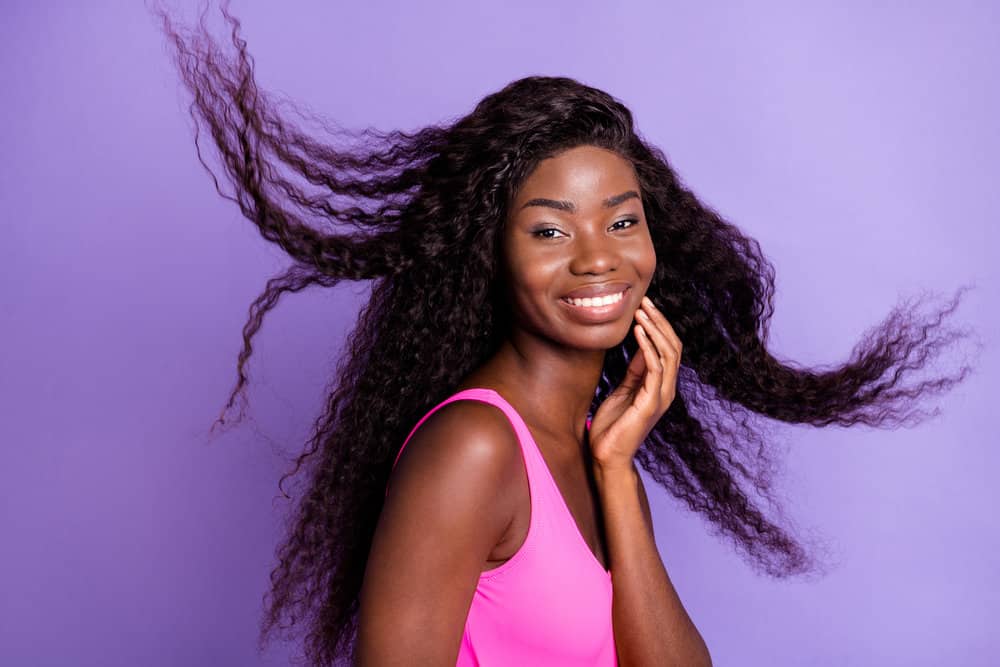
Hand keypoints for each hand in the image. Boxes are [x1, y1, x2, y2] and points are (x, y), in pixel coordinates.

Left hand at [589, 295, 681, 471]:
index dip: (659, 325)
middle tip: (645, 301)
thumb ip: (634, 370)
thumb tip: (641, 344)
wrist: (607, 457)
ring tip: (641, 311)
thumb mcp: (623, 390)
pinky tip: (638, 332)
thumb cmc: (612, 426)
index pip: (669, 348)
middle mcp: (666, 389)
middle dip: (659, 321)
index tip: (644, 305)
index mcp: (660, 386)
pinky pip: (655, 370)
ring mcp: (661, 397)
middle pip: (673, 347)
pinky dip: (648, 348)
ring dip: (654, 329)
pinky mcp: (651, 404)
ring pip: (668, 355)